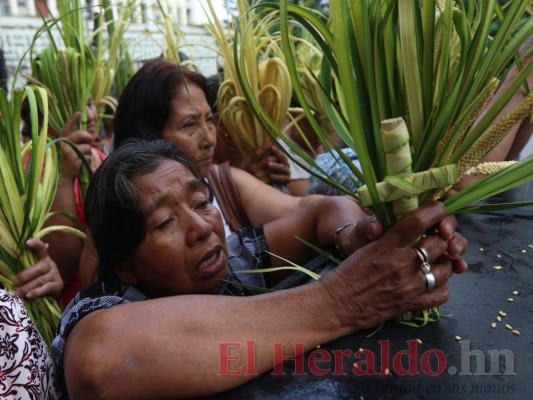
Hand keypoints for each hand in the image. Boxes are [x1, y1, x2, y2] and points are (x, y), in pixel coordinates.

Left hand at [13, 239, 63, 300]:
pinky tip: (29, 295)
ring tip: (18, 292)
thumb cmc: (38, 280)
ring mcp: (55, 275)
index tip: (27, 243)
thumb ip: (26, 270)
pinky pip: (46, 288)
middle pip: (39, 268)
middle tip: (15, 282)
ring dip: (28, 287)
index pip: (42, 249)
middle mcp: (51, 265)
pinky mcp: (58, 285)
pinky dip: (37, 292)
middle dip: (25, 275)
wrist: (54, 291)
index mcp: (44, 259)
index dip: (36, 244)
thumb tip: (10, 273)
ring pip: (41, 280)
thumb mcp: (34, 272)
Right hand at [60, 111, 93, 179]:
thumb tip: (93, 130)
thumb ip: (81, 139)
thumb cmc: (71, 157)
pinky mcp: (74, 160)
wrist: (65, 173)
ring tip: (80, 157)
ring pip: (87, 147)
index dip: (73, 119)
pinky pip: (88, 157)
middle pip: (82, 134)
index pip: (68, 127)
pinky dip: (87, 160)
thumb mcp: (73, 146)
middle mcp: (64, 144)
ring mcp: (69, 152)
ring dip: (88, 153)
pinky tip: (81, 163)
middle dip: (88, 137)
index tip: (79, 112)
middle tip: (87, 141)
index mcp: (62, 138)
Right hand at [244, 142, 290, 184]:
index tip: (271, 142)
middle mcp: (254, 170)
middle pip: (268, 160)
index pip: (257, 153)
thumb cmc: (246, 172)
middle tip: (278, 155)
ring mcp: (260, 177)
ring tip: (280, 162)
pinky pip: (274, 176)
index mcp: (249, 163)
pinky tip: (279, 171)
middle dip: (275, 156)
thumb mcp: (246, 163)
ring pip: (273, 168)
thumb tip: (263, 145)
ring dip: (278, 164)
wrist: (243, 187)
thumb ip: (253, 156)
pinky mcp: (264, 183)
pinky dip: (278, 173)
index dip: (264, 147)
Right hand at [319, 201, 467, 331]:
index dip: (435, 211)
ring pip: (446, 269)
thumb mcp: (365, 247)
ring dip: (446, 261)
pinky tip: (433, 282)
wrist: (337, 304)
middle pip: (439, 243)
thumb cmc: (346, 273)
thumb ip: (386, 235)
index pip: (418, 221)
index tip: (439, 208)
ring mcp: (410, 286)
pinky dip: (442, 287)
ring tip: (439, 258)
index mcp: (388, 245)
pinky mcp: (411, 304)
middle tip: (442, 234)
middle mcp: (403, 264)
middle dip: (444, 237)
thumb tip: (403, 225)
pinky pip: (441, 295)